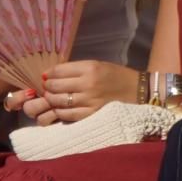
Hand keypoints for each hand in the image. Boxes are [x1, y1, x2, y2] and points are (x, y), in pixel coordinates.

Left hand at [14, 60, 138, 125]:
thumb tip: (49, 75)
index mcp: (90, 68)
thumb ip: (74, 70)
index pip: (59, 71)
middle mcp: (88, 84)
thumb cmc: (114, 75)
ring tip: (51, 97)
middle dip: (47, 87)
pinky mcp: (91, 114)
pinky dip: (58, 112)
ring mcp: (89, 101)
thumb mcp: (95, 65)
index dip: (48, 74)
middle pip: (55, 86)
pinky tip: (58, 108)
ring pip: (58, 101)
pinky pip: (67, 115)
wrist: (136, 90)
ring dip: (50, 99)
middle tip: (46, 87)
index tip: (45, 76)